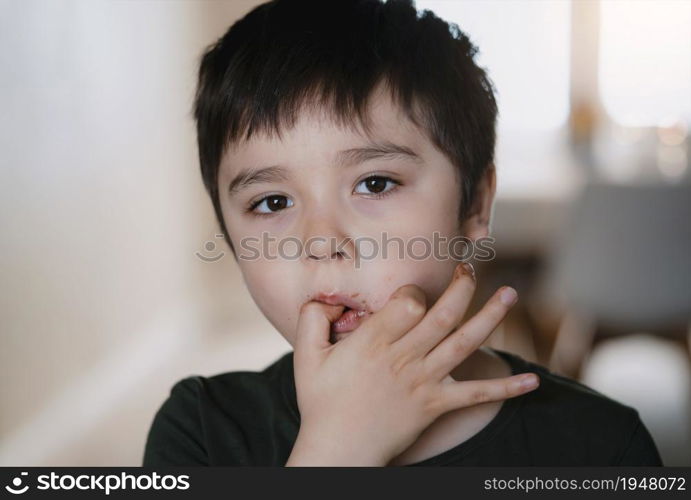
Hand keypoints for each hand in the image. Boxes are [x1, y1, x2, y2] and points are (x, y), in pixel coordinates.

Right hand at [285, 262, 539, 465]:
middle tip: (470, 268)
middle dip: (461, 287)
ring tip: (509, 294)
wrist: (340, 449)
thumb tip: (328, 298)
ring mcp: (423, 381)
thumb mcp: (306, 356)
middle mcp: (404, 357)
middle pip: (443, 315)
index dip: (414, 290)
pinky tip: (532, 381)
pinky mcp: (436, 404)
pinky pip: (475, 396)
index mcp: (374, 341)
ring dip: (489, 317)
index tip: (411, 292)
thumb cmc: (321, 401)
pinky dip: (505, 389)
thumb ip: (313, 318)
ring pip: (463, 344)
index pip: (409, 302)